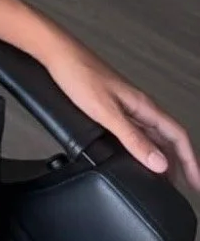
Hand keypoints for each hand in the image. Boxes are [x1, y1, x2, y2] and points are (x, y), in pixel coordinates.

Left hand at [42, 35, 198, 189]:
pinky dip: (142, 147)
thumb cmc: (78, 74)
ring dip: (161, 156)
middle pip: (168, 138)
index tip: (196, 182)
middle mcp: (138, 105)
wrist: (56, 53)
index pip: (178, 136)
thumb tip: (159, 163)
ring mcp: (125, 105)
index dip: (190, 160)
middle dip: (179, 162)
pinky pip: (135, 130)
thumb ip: (133, 138)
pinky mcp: (110, 105)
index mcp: (143, 106)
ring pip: (152, 135)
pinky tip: (135, 156)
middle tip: (183, 186)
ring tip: (163, 178)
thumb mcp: (106, 112)